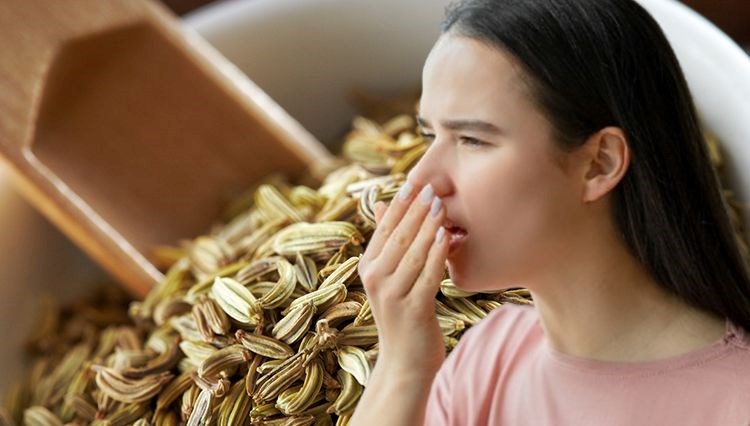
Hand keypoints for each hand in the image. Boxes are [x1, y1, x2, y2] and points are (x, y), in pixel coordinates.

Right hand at [358, 182, 448, 378]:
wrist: (404, 364)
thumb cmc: (403, 316)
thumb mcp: (390, 277)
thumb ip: (389, 242)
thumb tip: (385, 204)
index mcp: (369, 268)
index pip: (385, 229)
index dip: (400, 205)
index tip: (415, 183)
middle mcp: (376, 279)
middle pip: (398, 237)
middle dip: (415, 211)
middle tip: (432, 188)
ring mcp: (392, 295)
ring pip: (412, 253)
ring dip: (427, 227)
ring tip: (441, 206)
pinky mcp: (413, 309)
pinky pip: (428, 275)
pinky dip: (437, 254)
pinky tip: (447, 237)